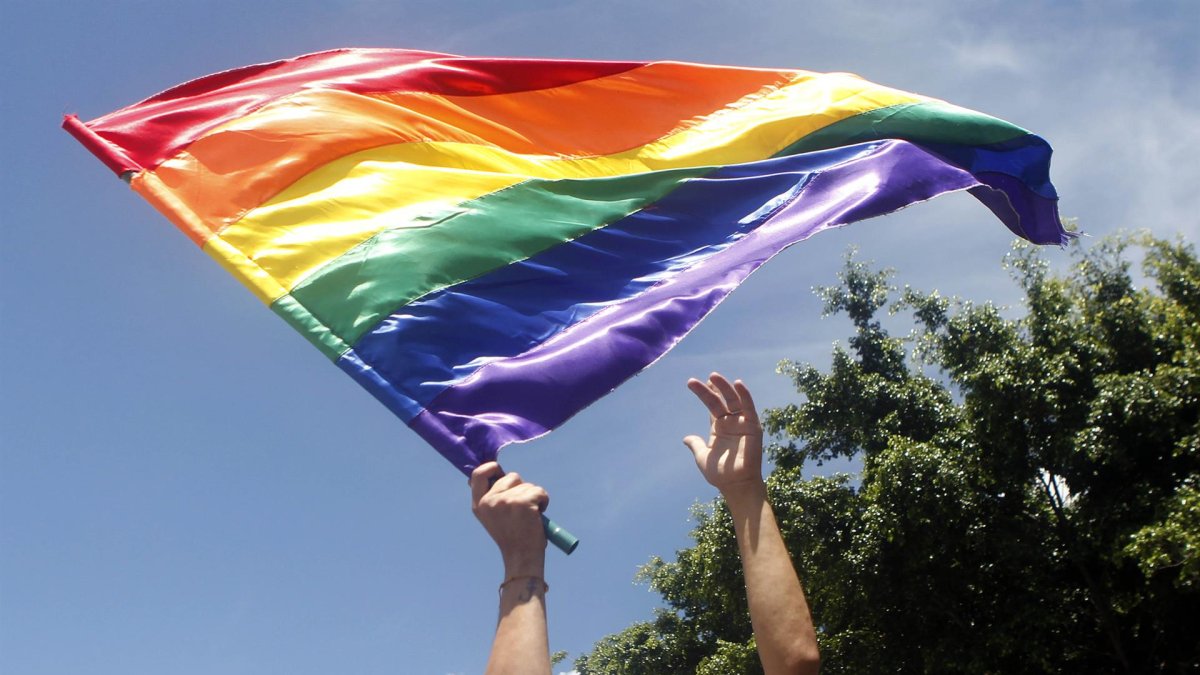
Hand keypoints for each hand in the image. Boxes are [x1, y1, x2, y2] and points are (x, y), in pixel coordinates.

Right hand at [470, 462, 548, 576]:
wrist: (522, 557)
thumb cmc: (512, 537)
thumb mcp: (493, 516)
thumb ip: (492, 496)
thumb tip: (495, 472)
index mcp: (479, 505)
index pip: (478, 474)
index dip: (491, 468)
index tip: (500, 471)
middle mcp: (490, 501)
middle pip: (511, 476)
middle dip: (521, 488)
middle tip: (522, 508)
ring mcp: (506, 500)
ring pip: (527, 485)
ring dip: (533, 496)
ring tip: (530, 515)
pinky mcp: (523, 502)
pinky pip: (539, 491)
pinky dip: (543, 500)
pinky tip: (538, 516)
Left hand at [684, 373, 763, 496]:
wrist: (736, 485)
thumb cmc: (720, 474)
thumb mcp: (702, 457)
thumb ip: (695, 445)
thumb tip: (686, 438)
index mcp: (718, 428)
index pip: (712, 406)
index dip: (705, 394)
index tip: (695, 382)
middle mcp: (731, 423)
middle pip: (721, 400)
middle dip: (712, 388)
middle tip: (703, 378)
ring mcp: (742, 423)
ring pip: (734, 400)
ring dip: (725, 387)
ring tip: (713, 376)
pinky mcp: (753, 426)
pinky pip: (749, 408)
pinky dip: (745, 395)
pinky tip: (737, 383)